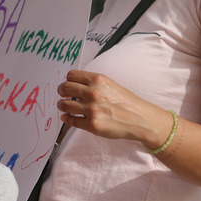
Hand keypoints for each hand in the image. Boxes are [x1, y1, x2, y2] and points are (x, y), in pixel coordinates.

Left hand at [56, 70, 171, 147]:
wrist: (139, 119)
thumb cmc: (126, 102)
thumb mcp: (110, 84)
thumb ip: (93, 83)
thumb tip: (73, 85)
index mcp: (98, 80)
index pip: (71, 75)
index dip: (67, 80)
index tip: (68, 85)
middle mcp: (93, 93)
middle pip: (64, 88)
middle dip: (61, 92)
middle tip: (63, 95)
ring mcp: (91, 109)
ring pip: (64, 105)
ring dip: (62, 105)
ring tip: (64, 107)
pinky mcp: (91, 125)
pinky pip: (70, 120)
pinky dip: (67, 118)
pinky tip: (68, 117)